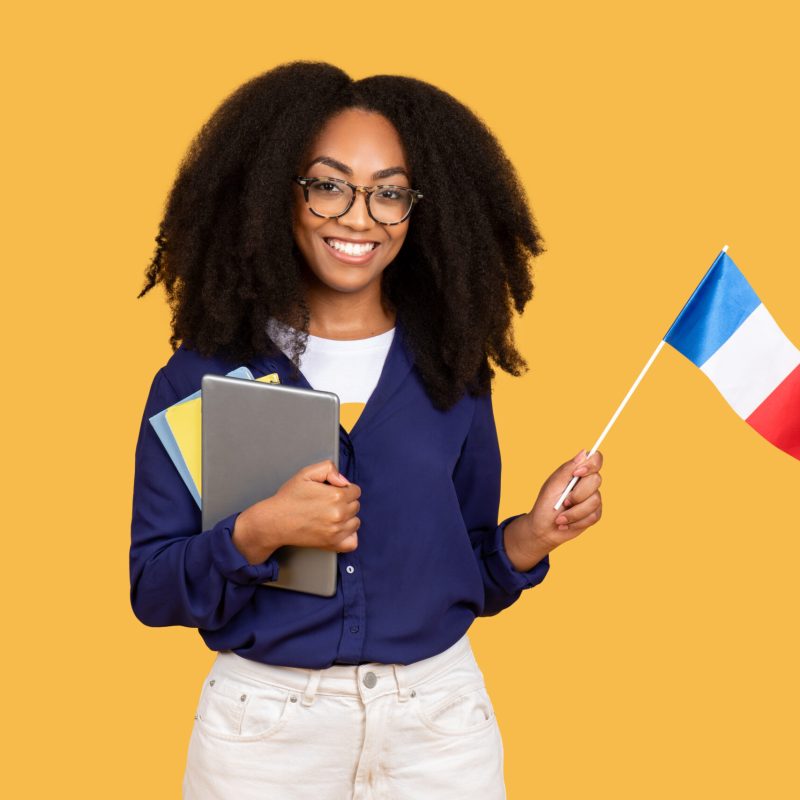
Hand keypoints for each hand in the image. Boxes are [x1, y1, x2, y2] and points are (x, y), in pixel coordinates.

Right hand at [231, 459, 360, 564]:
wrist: (275, 521)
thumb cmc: (289, 498)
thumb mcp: (306, 473)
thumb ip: (328, 469)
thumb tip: (343, 480)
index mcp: (336, 495)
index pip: (356, 491)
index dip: (345, 489)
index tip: (333, 491)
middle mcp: (339, 514)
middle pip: (356, 505)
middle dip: (346, 502)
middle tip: (328, 503)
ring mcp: (336, 531)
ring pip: (355, 522)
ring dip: (347, 518)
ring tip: (330, 515)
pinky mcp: (332, 544)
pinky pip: (353, 541)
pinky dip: (349, 535)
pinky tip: (338, 529)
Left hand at [504, 449, 603, 571]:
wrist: (543, 529)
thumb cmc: (545, 505)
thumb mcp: (553, 485)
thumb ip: (568, 469)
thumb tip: (583, 453)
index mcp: (577, 472)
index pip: (595, 459)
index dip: (591, 464)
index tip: (576, 474)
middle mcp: (587, 483)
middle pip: (596, 480)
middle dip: (577, 494)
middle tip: (563, 502)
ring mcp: (593, 499)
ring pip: (594, 501)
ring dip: (574, 512)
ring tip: (560, 518)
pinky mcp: (594, 514)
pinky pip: (593, 516)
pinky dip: (576, 521)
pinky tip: (566, 524)